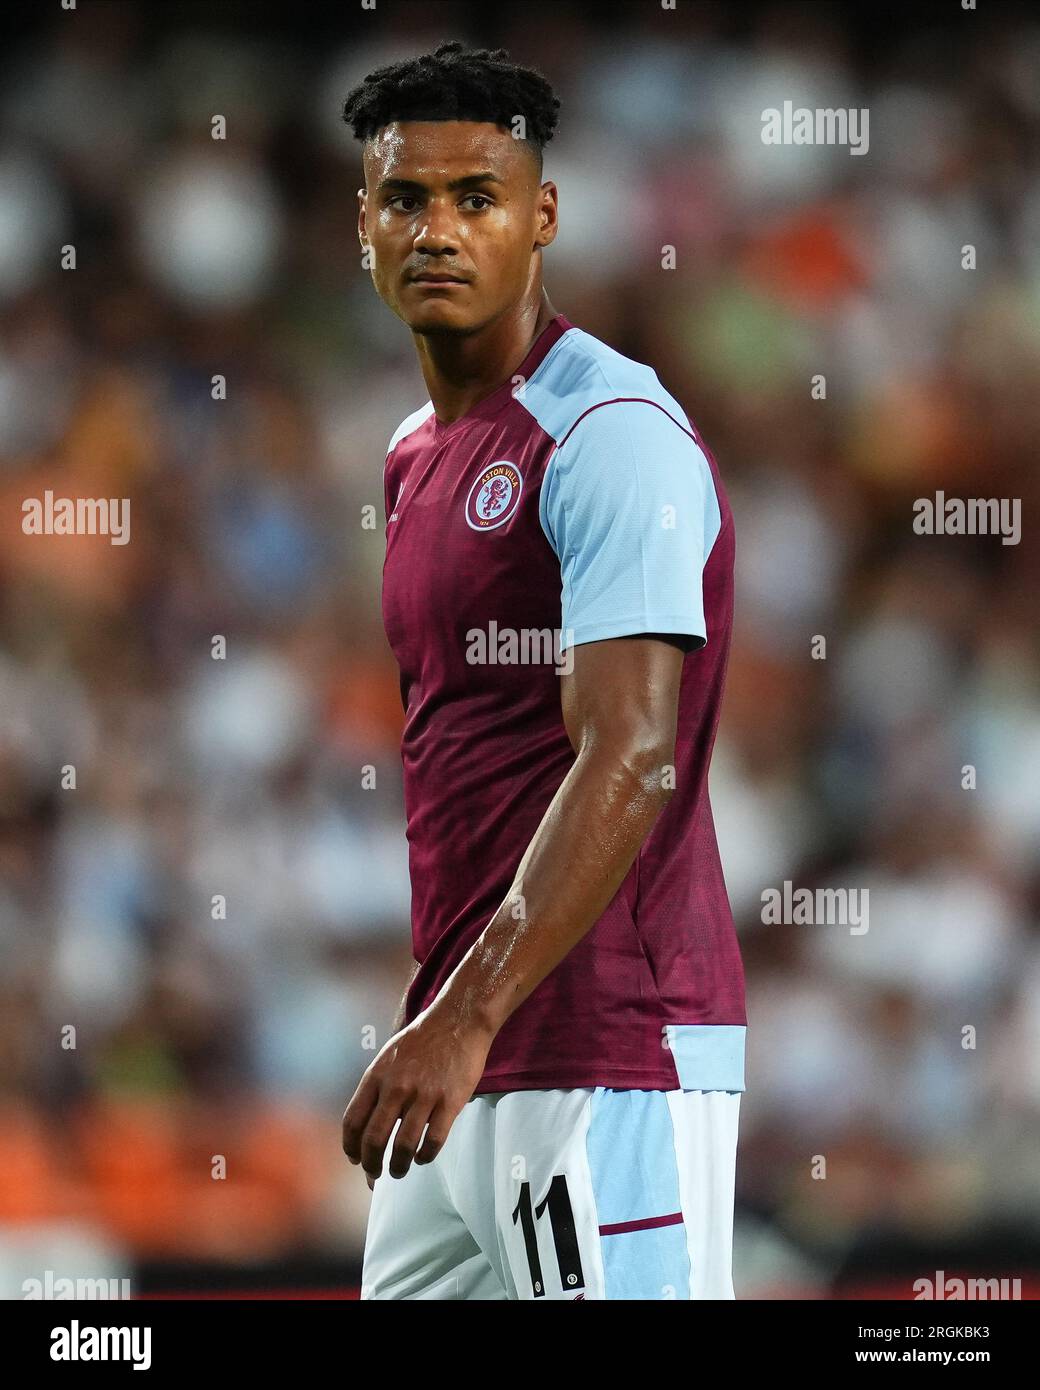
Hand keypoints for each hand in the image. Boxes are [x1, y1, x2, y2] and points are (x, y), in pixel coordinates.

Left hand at [342, 1002, 494, 1183]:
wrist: (458, 1020)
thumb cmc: (422, 1040)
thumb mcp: (388, 1057)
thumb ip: (376, 1087)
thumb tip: (367, 1126)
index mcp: (376, 1075)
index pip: (353, 1121)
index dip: (351, 1147)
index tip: (355, 1159)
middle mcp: (396, 1087)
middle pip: (374, 1140)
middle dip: (371, 1165)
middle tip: (376, 1174)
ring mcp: (423, 1095)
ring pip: (403, 1147)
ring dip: (398, 1167)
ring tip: (399, 1170)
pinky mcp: (449, 1102)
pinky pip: (433, 1141)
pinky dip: (425, 1156)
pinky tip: (424, 1157)